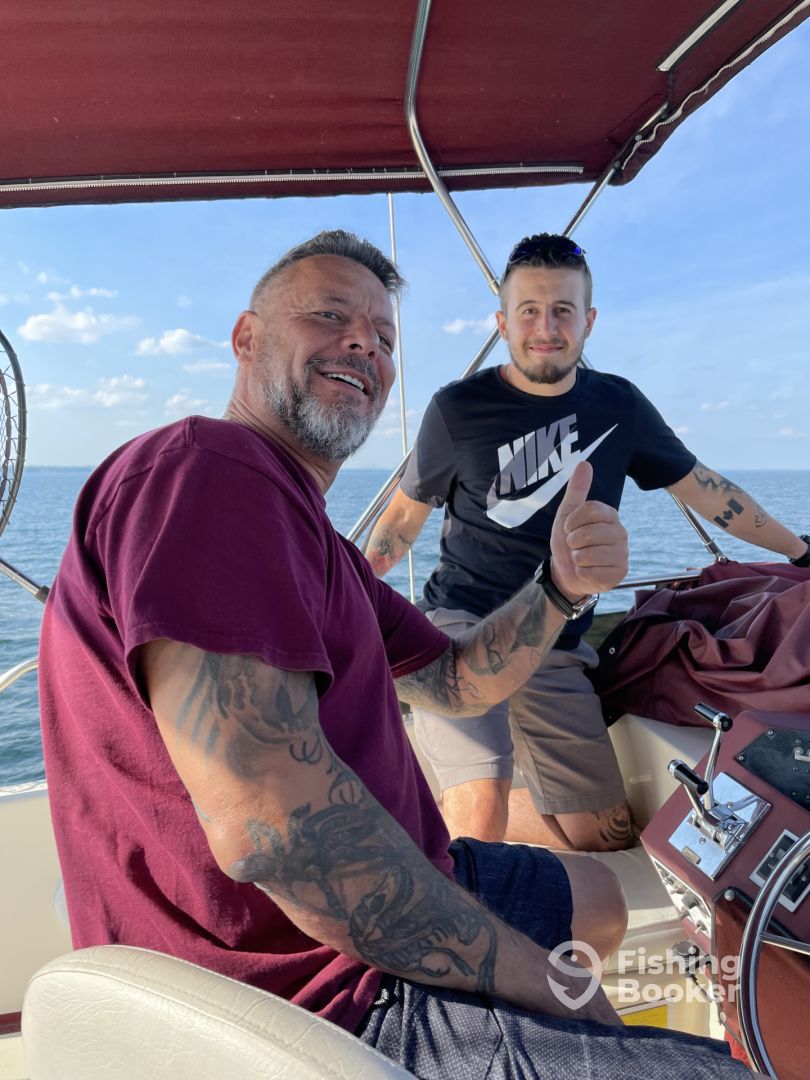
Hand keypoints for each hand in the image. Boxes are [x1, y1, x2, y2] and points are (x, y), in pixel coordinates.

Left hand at [549, 461, 627, 600]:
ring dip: (577, 559)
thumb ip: (576, 490)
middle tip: (575, 546)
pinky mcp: (620, 574)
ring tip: (581, 558)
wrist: (567, 572)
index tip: (569, 527)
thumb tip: (584, 463)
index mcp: (610, 515)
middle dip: (573, 542)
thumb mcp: (567, 514)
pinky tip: (588, 572)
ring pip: (589, 555)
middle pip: (588, 533)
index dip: (572, 521)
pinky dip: (583, 574)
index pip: (590, 509)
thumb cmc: (569, 541)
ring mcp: (622, 554)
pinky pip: (592, 573)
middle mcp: (620, 532)